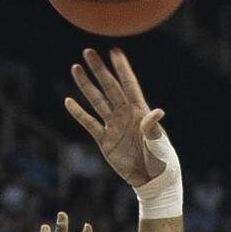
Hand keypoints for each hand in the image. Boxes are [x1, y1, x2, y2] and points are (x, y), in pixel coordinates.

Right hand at [65, 47, 167, 188]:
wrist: (151, 181)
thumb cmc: (161, 161)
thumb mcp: (159, 144)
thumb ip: (153, 128)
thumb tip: (157, 112)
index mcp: (140, 112)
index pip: (129, 85)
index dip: (122, 69)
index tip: (114, 51)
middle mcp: (125, 114)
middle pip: (109, 88)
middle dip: (99, 70)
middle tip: (88, 52)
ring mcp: (113, 126)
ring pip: (97, 101)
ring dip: (86, 85)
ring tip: (76, 68)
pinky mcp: (104, 140)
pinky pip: (89, 124)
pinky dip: (79, 114)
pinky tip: (69, 101)